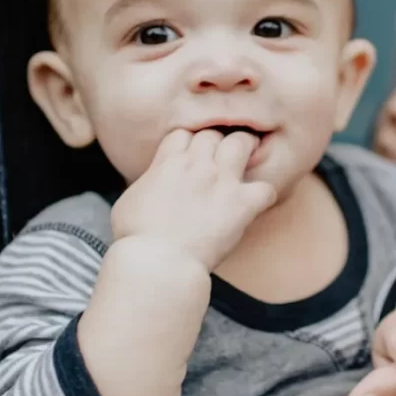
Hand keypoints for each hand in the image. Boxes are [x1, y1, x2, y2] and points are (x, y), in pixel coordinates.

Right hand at [111, 128, 276, 270]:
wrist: (157, 261)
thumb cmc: (136, 238)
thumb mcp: (129, 201)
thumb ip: (148, 183)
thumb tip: (153, 184)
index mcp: (168, 163)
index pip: (184, 134)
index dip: (188, 144)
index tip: (191, 158)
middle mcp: (197, 165)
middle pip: (213, 134)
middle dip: (217, 144)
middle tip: (220, 160)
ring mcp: (222, 182)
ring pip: (242, 144)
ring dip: (245, 151)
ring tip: (246, 163)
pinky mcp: (241, 204)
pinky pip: (266, 188)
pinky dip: (264, 195)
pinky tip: (256, 204)